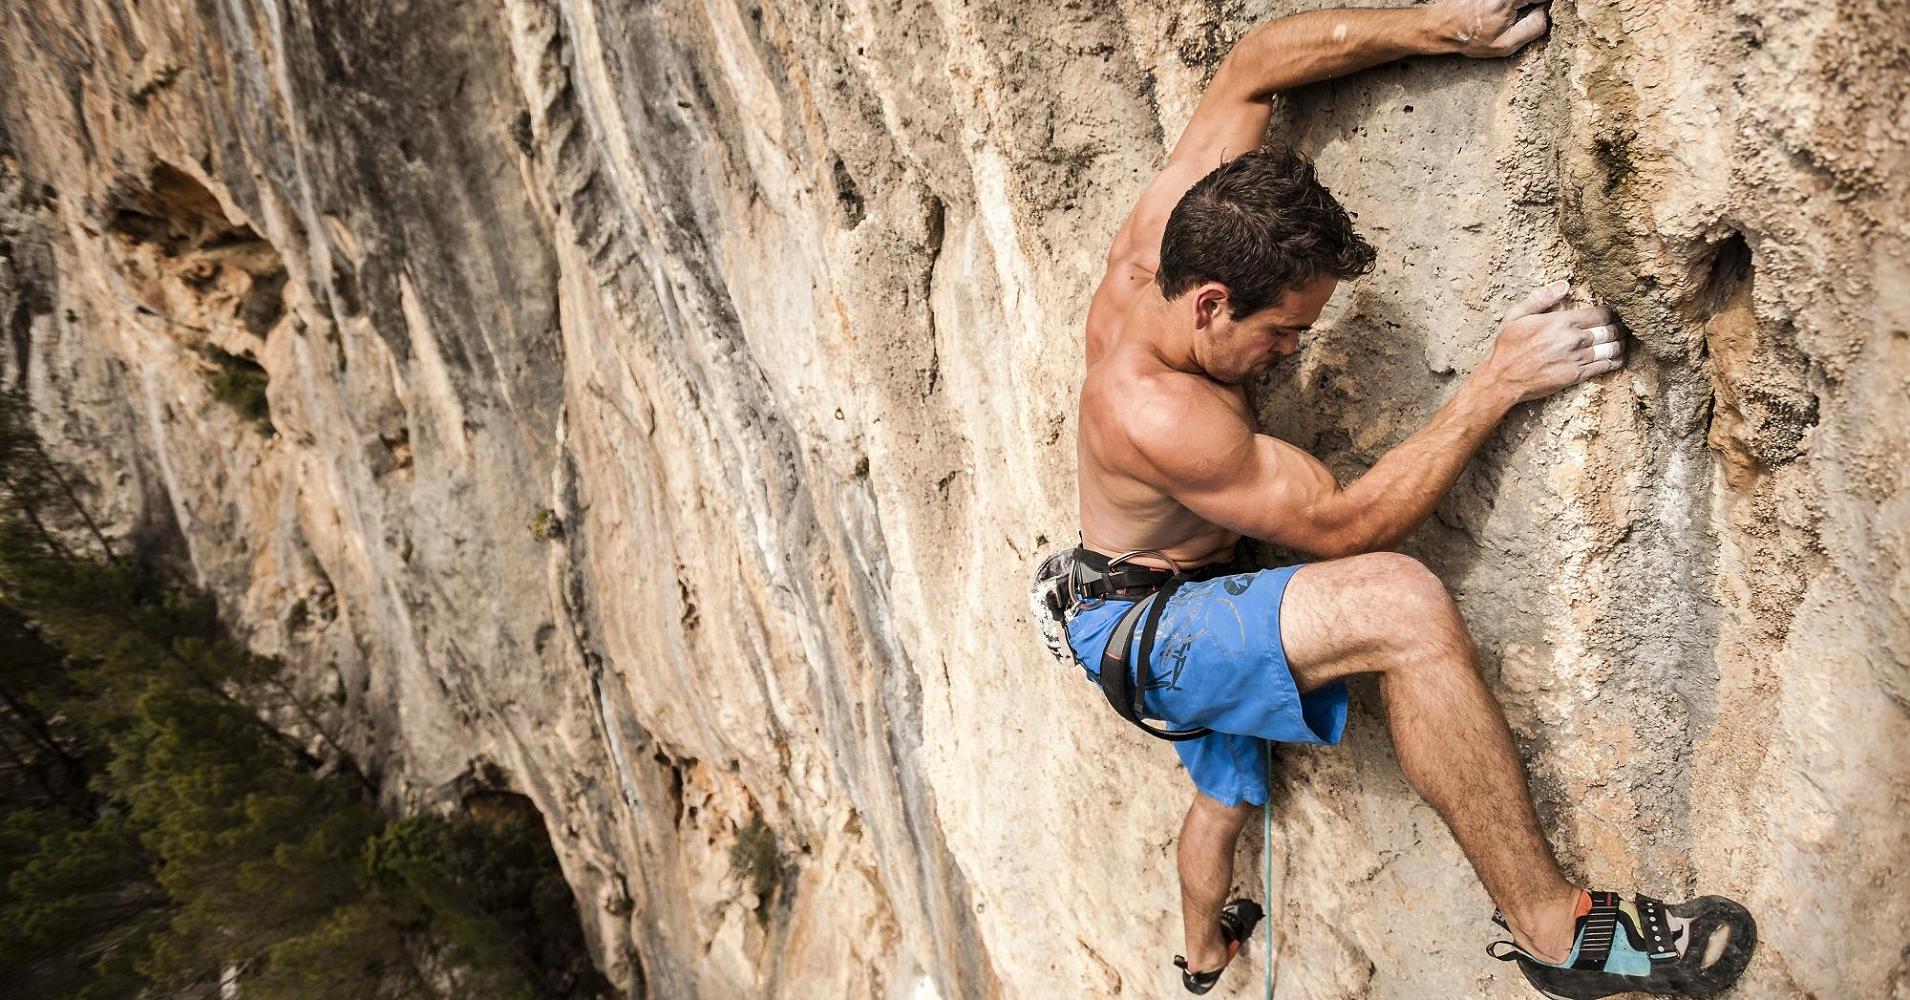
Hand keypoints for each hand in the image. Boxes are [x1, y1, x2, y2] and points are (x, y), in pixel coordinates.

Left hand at [1433, 0, 1550, 57]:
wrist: (1442, 27)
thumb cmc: (1471, 39)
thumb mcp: (1507, 44)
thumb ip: (1535, 27)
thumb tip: (1548, 12)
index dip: (1547, 6)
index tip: (1538, 15)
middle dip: (1534, 4)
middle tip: (1516, 17)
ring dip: (1521, 6)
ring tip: (1503, 15)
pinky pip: (1510, 0)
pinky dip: (1511, 5)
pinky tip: (1495, 11)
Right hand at [1480, 280, 1626, 404]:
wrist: (1502, 378)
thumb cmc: (1507, 346)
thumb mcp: (1517, 315)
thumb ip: (1541, 298)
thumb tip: (1564, 284)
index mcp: (1561, 321)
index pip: (1600, 314)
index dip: (1612, 313)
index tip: (1615, 313)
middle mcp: (1573, 338)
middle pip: (1610, 330)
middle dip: (1620, 328)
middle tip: (1625, 326)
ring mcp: (1576, 358)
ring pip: (1611, 348)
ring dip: (1621, 344)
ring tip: (1624, 341)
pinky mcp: (1576, 375)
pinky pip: (1605, 366)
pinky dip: (1616, 362)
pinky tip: (1619, 358)